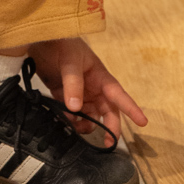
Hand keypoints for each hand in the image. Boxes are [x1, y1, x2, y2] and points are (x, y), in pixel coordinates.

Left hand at [28, 37, 146, 144]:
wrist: (41, 39)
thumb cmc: (62, 43)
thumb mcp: (70, 62)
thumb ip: (73, 84)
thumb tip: (76, 107)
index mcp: (100, 77)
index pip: (119, 95)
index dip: (131, 109)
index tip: (143, 122)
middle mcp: (93, 87)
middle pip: (106, 111)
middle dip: (109, 127)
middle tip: (108, 144)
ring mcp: (79, 93)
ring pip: (89, 115)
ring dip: (85, 124)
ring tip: (75, 126)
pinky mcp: (64, 96)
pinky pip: (71, 113)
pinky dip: (69, 119)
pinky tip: (63, 119)